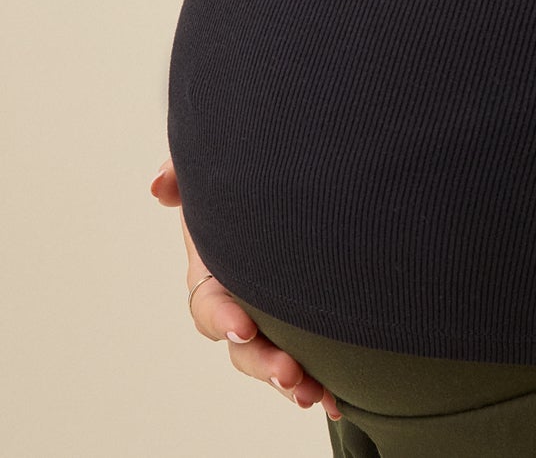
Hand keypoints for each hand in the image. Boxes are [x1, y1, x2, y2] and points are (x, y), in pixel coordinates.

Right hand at [150, 156, 341, 419]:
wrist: (300, 187)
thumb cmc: (248, 181)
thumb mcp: (213, 175)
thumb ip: (184, 174)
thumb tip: (159, 187)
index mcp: (215, 271)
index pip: (209, 304)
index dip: (222, 318)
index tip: (244, 326)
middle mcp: (240, 302)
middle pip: (243, 346)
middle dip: (263, 363)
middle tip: (290, 372)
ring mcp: (271, 317)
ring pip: (272, 360)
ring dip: (290, 381)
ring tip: (312, 393)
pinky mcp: (302, 324)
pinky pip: (308, 359)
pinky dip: (320, 381)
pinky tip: (339, 397)